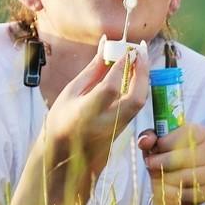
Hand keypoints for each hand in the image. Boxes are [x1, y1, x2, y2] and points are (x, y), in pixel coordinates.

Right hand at [45, 43, 149, 171]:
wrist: (62, 159)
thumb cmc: (61, 121)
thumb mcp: (71, 93)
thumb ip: (92, 70)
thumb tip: (106, 45)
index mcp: (85, 114)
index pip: (109, 88)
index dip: (121, 67)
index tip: (127, 49)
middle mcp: (104, 124)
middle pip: (135, 98)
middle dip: (142, 72)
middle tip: (140, 51)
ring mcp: (116, 130)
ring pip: (139, 103)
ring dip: (143, 78)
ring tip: (139, 58)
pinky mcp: (123, 132)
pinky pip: (136, 107)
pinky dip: (138, 88)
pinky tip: (134, 74)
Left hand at [137, 124, 204, 204]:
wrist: (170, 179)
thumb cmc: (163, 155)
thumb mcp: (154, 143)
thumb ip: (148, 137)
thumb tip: (145, 141)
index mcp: (200, 133)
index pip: (192, 133)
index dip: (172, 140)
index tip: (157, 146)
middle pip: (191, 155)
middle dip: (166, 161)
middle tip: (150, 163)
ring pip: (191, 175)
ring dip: (169, 177)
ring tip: (155, 176)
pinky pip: (191, 193)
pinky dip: (173, 192)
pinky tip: (163, 188)